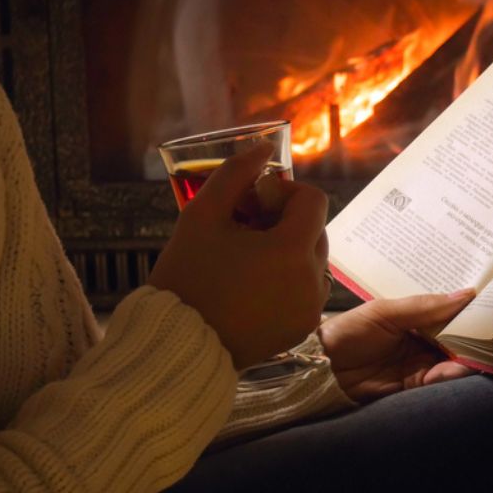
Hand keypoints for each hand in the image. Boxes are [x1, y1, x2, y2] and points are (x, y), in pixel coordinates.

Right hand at [149, 147, 330, 368]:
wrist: (177, 345)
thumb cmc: (186, 277)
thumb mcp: (201, 215)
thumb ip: (235, 174)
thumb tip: (261, 147)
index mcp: (292, 250)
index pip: (313, 200)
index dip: (284, 192)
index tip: (252, 202)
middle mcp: (313, 280)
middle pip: (315, 230)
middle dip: (285, 220)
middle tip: (244, 226)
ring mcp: (311, 307)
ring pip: (313, 260)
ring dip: (289, 250)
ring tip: (247, 257)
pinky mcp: (303, 328)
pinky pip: (307, 290)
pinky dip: (289, 279)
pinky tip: (252, 284)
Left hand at [317, 291, 476, 402]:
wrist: (319, 369)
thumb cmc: (347, 332)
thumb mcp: (384, 312)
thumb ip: (424, 306)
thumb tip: (466, 294)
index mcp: (415, 318)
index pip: (450, 314)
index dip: (469, 311)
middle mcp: (421, 341)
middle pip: (456, 338)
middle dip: (475, 335)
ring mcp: (419, 365)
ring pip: (453, 360)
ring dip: (467, 356)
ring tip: (481, 348)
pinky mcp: (415, 387)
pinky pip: (439, 380)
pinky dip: (450, 374)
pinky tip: (457, 367)